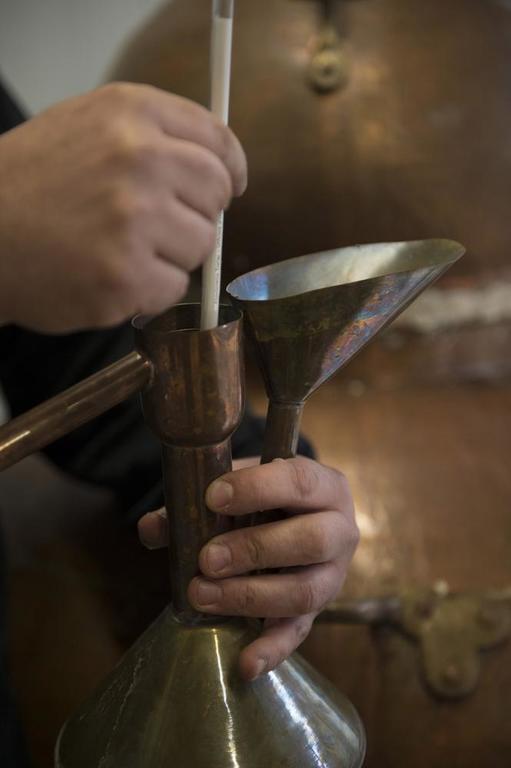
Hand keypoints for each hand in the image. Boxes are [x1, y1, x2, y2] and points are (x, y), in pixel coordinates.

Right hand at [0, 83, 246, 331]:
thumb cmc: (33, 182)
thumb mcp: (88, 126)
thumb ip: (154, 136)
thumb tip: (218, 169)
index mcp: (132, 113)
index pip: (218, 141)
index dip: (230, 169)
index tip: (231, 185)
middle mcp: (138, 160)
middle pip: (216, 196)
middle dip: (196, 214)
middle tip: (155, 225)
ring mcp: (133, 221)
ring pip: (201, 247)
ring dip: (172, 255)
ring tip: (120, 248)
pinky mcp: (125, 277)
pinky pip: (175, 289)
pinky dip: (149, 290)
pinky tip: (109, 274)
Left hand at [138, 457, 358, 680]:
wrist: (300, 517)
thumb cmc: (268, 497)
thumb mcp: (241, 487)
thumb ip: (198, 501)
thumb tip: (152, 528)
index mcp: (324, 487)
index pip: (299, 482)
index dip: (257, 489)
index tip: (212, 498)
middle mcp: (340, 530)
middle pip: (310, 540)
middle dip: (254, 549)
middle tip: (207, 559)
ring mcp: (333, 575)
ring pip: (304, 591)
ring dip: (250, 596)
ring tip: (202, 596)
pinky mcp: (317, 611)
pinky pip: (298, 634)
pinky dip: (272, 650)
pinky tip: (244, 664)